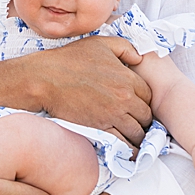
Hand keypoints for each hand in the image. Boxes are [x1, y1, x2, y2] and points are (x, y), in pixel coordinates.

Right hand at [0, 36, 152, 143]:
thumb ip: (125, 48)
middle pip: (146, 116)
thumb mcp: (101, 44)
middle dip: (144, 120)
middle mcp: (124, 98)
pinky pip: (122, 143)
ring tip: (134, 138)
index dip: (145, 101)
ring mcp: (113, 115)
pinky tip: (126, 150)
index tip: (139, 105)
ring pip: (137, 132)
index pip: (149, 95)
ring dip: (137, 136)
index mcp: (127, 78)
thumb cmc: (70, 59)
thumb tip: (139, 58)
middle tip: (138, 123)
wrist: (45, 79)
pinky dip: (127, 148)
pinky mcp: (99, 128)